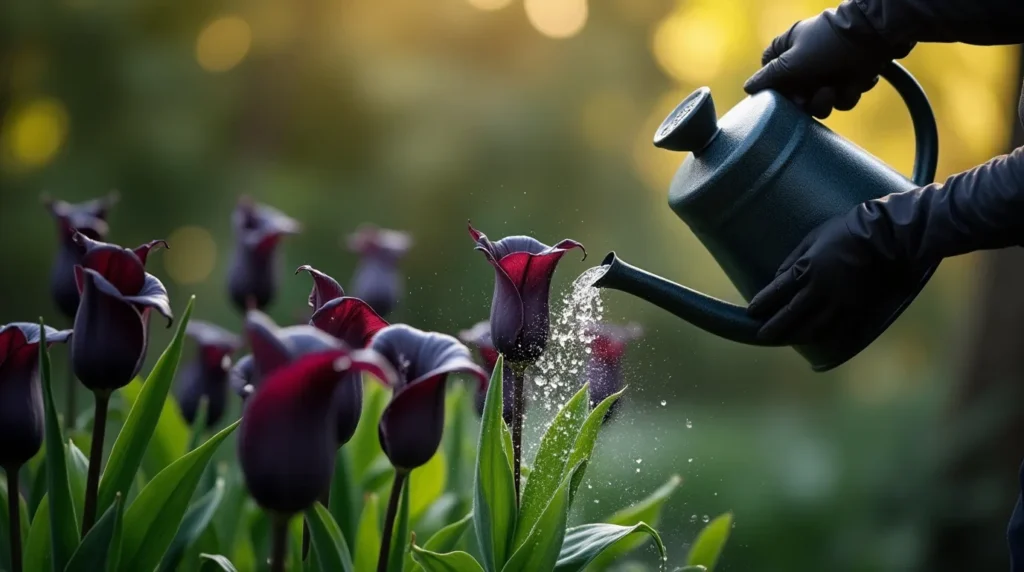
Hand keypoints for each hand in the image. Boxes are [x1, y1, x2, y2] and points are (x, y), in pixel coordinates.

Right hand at [744, 1, 913, 118]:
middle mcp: (807, 61)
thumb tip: (748, 88)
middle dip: (811, 100)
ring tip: (842, 86)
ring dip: (833, 98)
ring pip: (822, 102)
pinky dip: (853, 91)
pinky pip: (844, 98)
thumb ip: (768, 77)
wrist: (878, 35)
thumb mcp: (792, 62)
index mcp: (789, 49)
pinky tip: (861, 77)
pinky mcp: (851, 76)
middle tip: (820, 93)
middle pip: (797, 96)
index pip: (771, 76)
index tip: (787, 96)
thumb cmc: (829, 45)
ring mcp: (830, 69)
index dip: (778, 90)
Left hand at [746, 212, 895, 344]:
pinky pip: (836, 329)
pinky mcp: (856, 308)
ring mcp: (839, 302)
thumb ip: (793, 260)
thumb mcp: (812, 238)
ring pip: (812, 327)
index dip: (762, 303)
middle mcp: (820, 289)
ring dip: (795, 336)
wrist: (884, 238)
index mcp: (807, 269)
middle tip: (760, 336)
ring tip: (783, 340)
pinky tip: (811, 340)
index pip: (777, 291)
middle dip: (773, 327)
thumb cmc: (844, 231)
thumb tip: (777, 278)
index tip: (751, 312)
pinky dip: (820, 337)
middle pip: (791, 314)